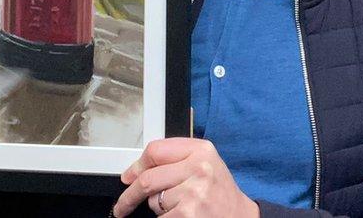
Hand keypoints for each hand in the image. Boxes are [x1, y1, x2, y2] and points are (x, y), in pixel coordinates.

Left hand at [113, 138, 258, 217]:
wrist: (239, 216)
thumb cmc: (219, 192)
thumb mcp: (204, 164)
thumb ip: (174, 160)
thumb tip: (134, 173)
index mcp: (201, 150)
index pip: (155, 150)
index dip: (137, 166)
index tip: (128, 177)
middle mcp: (199, 168)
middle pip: (148, 178)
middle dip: (130, 195)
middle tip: (124, 205)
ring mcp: (193, 192)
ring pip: (153, 201)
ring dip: (158, 208)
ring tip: (178, 206)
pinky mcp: (188, 214)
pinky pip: (160, 217)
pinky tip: (180, 215)